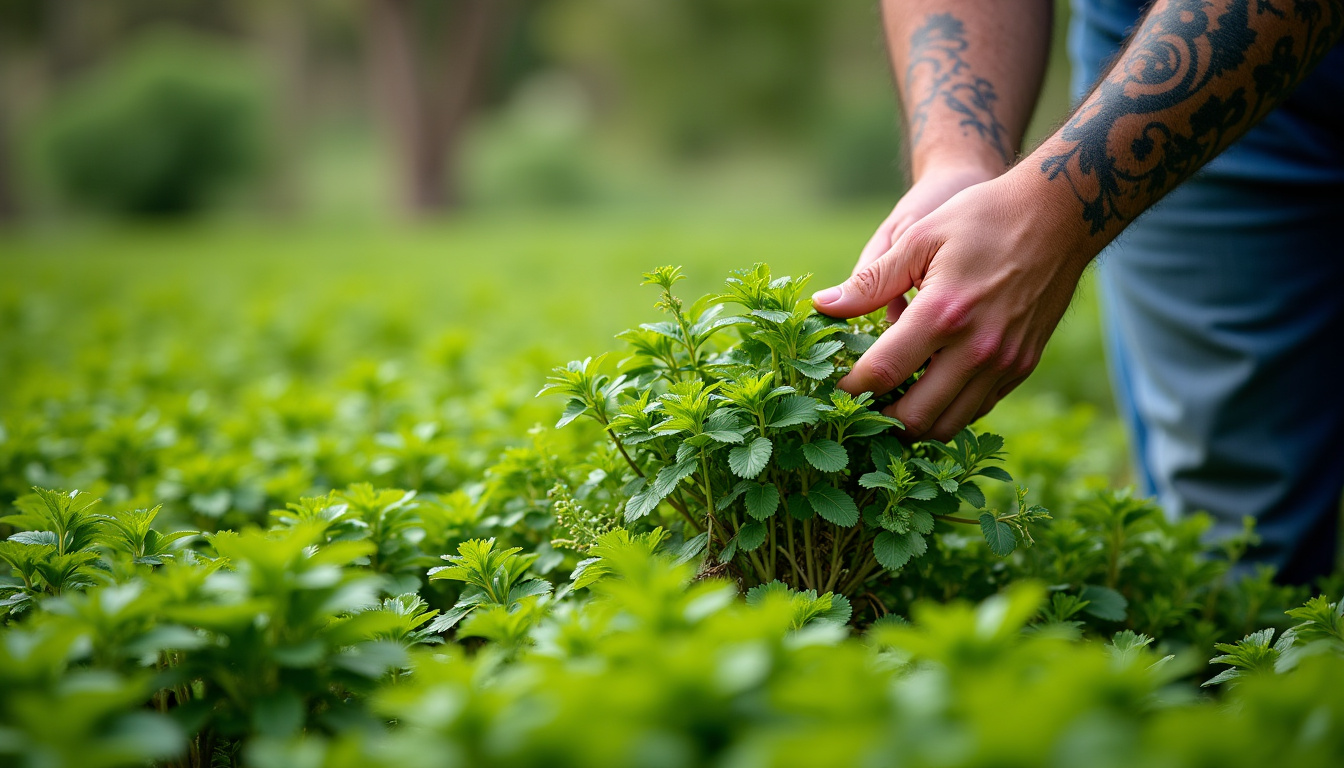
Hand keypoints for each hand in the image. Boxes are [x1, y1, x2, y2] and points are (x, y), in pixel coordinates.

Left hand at [813, 169, 1093, 441]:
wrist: (1058, 217)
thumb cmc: (981, 219)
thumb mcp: (919, 237)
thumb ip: (870, 281)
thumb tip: (823, 305)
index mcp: (943, 314)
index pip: (883, 373)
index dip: (850, 387)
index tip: (834, 385)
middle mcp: (976, 348)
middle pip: (915, 418)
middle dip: (879, 420)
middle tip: (861, 403)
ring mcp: (1004, 362)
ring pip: (949, 425)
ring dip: (915, 422)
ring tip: (893, 400)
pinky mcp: (1023, 366)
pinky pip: (977, 409)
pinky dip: (949, 408)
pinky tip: (930, 386)